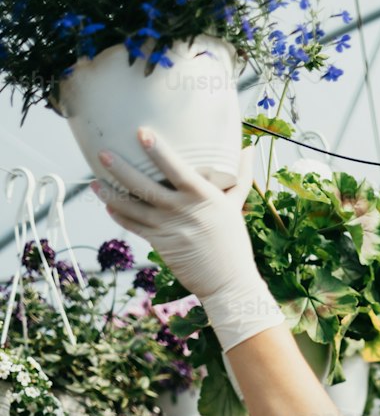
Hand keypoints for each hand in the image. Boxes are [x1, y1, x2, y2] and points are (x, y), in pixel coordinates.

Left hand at [91, 129, 285, 352]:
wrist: (229, 282)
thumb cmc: (234, 242)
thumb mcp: (237, 206)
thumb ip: (240, 177)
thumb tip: (249, 149)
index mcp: (203, 196)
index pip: (176, 168)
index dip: (158, 150)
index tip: (142, 132)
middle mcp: (181, 210)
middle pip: (144, 186)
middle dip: (120, 168)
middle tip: (102, 152)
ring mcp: (167, 228)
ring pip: (131, 207)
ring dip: (110, 193)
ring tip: (94, 179)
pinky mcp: (160, 244)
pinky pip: (133, 226)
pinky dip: (119, 215)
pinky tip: (108, 204)